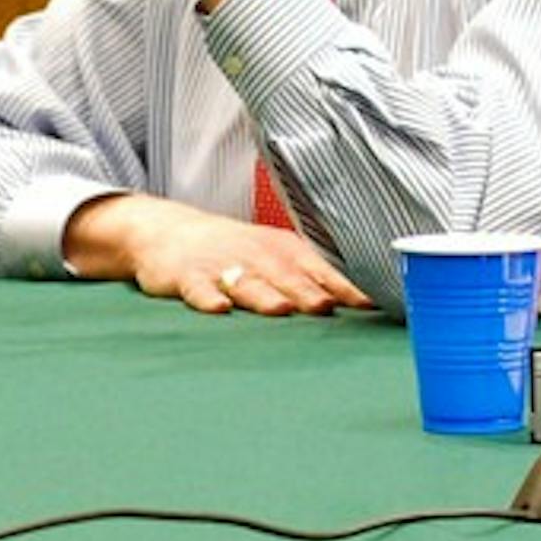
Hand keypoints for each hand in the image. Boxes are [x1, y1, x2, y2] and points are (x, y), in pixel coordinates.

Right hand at [63, 193, 372, 315]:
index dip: (346, 287)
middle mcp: (257, 255)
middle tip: (328, 308)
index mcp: (284, 251)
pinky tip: (218, 309)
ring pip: (247, 282)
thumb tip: (367, 303)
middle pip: (286, 276)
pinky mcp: (186, 276)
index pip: (322, 270)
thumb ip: (313, 278)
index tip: (371, 304)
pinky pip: (198, 288)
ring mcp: (221, 265)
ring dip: (265, 296)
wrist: (170, 231)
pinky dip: (207, 297)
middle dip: (308, 292)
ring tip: (281, 310)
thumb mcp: (276, 256)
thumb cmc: (237, 251)